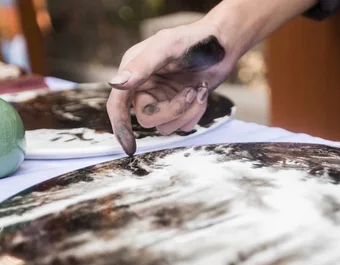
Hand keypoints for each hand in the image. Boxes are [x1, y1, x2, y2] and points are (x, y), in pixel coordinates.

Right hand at [107, 0, 321, 154]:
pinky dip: (195, 114)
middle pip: (147, 119)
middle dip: (172, 111)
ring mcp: (162, 99)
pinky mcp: (179, 107)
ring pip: (166, 126)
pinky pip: (182, 126)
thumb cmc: (194, 40)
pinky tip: (202, 94)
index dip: (120, 127)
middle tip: (191, 93)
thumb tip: (116, 83)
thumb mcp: (167, 48)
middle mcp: (144, 88)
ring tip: (199, 90)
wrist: (223, 44)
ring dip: (187, 112)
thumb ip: (142, 66)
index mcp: (134, 71)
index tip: (130, 148)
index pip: (118, 105)